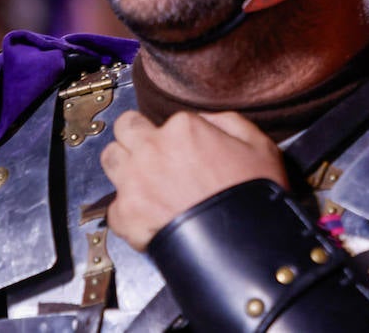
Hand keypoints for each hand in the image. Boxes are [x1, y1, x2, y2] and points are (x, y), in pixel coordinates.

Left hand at [101, 109, 287, 249]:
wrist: (245, 247)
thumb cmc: (253, 197)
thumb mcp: (259, 145)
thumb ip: (226, 122)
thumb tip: (204, 120)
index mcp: (183, 129)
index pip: (165, 120)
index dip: (175, 136)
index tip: (184, 150)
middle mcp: (152, 149)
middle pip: (125, 128)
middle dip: (135, 136)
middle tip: (151, 153)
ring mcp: (135, 182)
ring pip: (109, 159)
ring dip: (123, 166)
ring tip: (142, 181)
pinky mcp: (126, 215)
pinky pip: (113, 207)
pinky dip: (127, 213)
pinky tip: (147, 218)